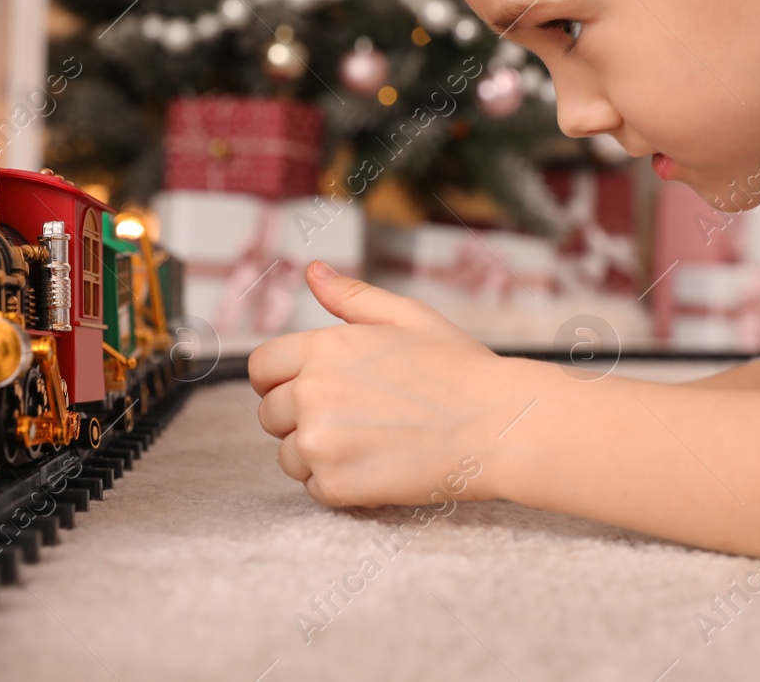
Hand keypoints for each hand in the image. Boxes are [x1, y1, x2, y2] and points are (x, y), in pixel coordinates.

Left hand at [247, 260, 521, 507]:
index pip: (261, 368)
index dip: (280, 378)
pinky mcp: (338, 486)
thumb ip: (352, 297)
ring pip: (288, 455)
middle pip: (270, 414)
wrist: (499, 426)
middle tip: (353, 417)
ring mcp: (322, 443)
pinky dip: (337, 483)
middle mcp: (313, 393)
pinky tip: (376, 465)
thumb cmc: (460, 368)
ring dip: (317, 453)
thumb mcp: (408, 317)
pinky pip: (313, 488)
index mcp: (325, 348)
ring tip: (368, 442)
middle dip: (300, 416)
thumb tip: (312, 270)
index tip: (307, 388)